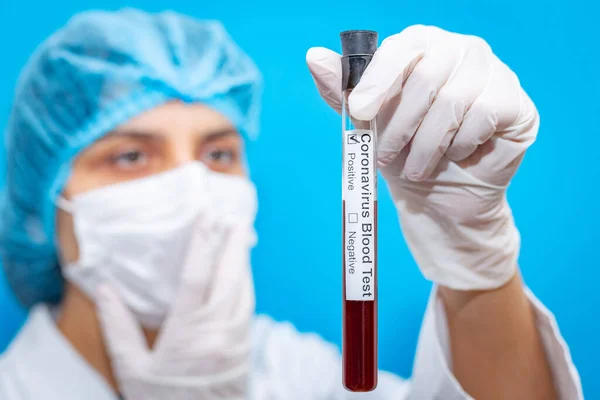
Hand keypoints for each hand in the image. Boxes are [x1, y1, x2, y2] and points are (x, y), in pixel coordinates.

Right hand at [96, 218, 255, 399]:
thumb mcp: (132, 371)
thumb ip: (118, 327)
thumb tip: (104, 288)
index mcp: (187, 333)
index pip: (196, 276)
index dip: (201, 242)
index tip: (206, 216)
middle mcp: (217, 331)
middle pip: (229, 277)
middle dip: (233, 244)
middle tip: (238, 217)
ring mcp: (236, 339)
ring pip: (243, 291)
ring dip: (243, 263)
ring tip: (242, 238)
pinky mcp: (245, 348)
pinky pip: (248, 307)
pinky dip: (246, 286)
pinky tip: (243, 276)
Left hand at [307, 25, 538, 289]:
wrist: (439, 195)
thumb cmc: (403, 151)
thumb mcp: (368, 124)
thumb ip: (344, 91)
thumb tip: (312, 56)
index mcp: (423, 46)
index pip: (401, 47)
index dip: (377, 80)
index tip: (358, 113)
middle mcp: (460, 50)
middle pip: (426, 76)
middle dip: (399, 125)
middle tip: (384, 157)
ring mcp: (493, 73)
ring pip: (454, 100)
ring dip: (426, 145)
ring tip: (416, 169)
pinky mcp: (516, 103)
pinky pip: (484, 116)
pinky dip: (460, 145)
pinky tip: (454, 156)